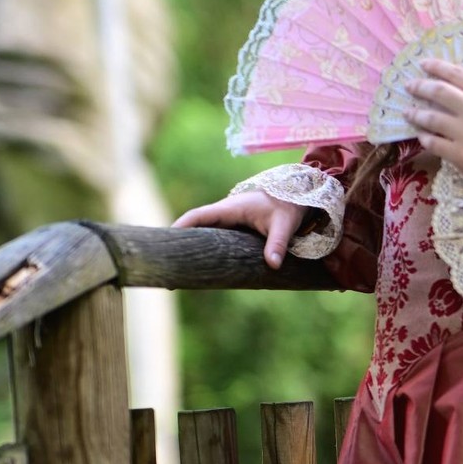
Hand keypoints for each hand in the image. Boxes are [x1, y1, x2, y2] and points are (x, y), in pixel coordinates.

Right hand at [172, 191, 305, 268]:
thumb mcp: (284, 224)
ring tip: (177, 268)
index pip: (198, 216)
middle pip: (194, 226)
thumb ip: (278, 243)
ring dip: (190, 246)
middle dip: (178, 241)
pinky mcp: (234, 227)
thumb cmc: (289, 206)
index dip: (180, 227)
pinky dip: (204, 246)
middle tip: (166, 264)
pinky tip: (200, 263)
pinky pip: (214, 236)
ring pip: (203, 232)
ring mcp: (228, 220)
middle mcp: (225, 213)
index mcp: (230, 208)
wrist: (298, 195)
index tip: (164, 240)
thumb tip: (273, 265)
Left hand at [406, 60, 462, 181]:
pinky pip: (433, 143)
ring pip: (431, 118)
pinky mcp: (459, 155)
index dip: (438, 67)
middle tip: (410, 86)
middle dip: (421, 86)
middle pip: (439, 92)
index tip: (424, 63)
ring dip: (416, 114)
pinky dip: (425, 138)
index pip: (458, 74)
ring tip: (408, 113)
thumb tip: (461, 92)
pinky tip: (421, 136)